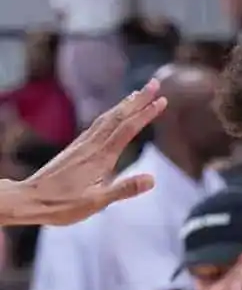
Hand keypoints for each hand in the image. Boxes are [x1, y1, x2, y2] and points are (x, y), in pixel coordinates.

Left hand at [15, 79, 164, 225]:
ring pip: (107, 118)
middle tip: (155, 84)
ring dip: (125, 104)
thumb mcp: (96, 202)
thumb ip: (124, 190)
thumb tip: (152, 179)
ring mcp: (82, 145)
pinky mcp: (76, 148)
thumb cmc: (62, 205)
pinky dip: (110, 114)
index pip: (128, 129)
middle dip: (138, 99)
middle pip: (118, 116)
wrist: (29, 199)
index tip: (162, 101)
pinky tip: (113, 115)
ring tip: (137, 94)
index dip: (146, 114)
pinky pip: (97, 125)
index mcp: (100, 157)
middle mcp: (92, 146)